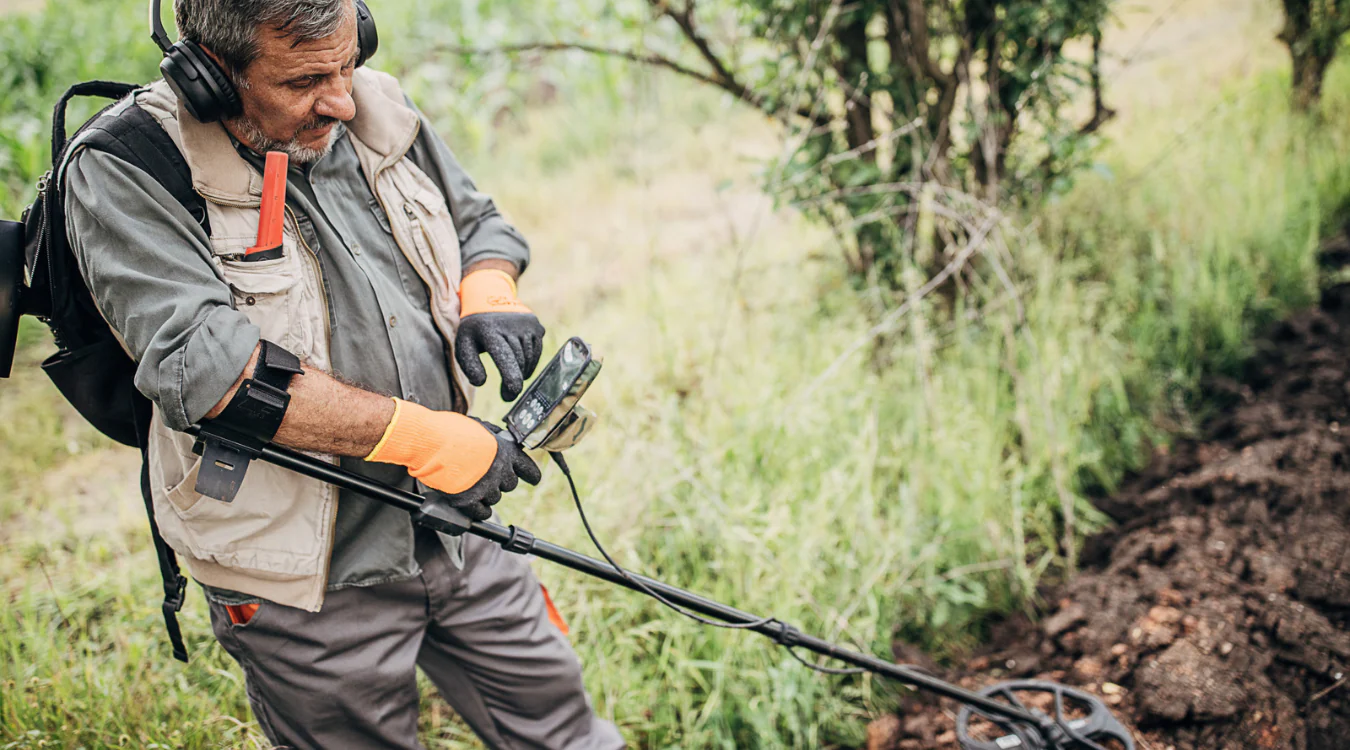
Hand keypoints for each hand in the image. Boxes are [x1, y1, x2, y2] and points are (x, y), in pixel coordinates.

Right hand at [364, 399, 540, 519]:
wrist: (430, 442)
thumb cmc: (451, 430)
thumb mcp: (479, 426)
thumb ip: (492, 435)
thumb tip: (498, 436)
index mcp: (505, 451)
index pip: (528, 468)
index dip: (531, 475)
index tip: (534, 479)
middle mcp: (500, 471)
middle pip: (510, 485)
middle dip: (501, 482)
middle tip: (487, 476)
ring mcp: (485, 487)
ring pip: (495, 498)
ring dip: (487, 494)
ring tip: (474, 484)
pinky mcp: (469, 500)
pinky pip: (481, 513)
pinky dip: (479, 511)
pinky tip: (475, 507)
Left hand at [455, 268, 544, 400]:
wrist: (489, 299)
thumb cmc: (475, 330)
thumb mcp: (464, 345)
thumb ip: (469, 366)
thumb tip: (481, 382)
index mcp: (489, 330)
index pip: (504, 356)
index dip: (510, 377)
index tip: (512, 393)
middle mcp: (510, 325)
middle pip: (518, 362)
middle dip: (513, 382)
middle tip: (507, 396)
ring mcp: (526, 324)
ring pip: (529, 358)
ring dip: (522, 372)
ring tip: (512, 377)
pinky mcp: (536, 326)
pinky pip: (537, 351)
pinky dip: (530, 363)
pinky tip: (521, 366)